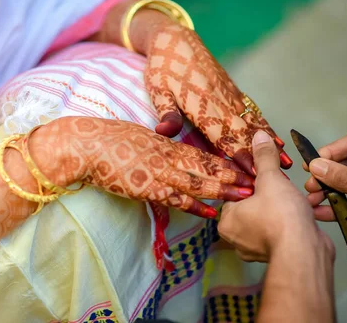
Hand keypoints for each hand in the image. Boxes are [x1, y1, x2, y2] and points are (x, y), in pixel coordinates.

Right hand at [28, 117, 254, 217]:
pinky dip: (195, 206)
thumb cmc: (110, 138)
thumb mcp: (140, 134)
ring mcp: (159, 172)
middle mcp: (168, 156)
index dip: (227, 160)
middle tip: (258, 183)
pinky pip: (175, 198)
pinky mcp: (147, 187)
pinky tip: (211, 212)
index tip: (246, 166)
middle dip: (234, 175)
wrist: (87, 146)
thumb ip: (159, 142)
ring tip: (245, 197)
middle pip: (208, 166)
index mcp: (167, 143)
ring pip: (197, 182)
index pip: (204, 153)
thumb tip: (171, 144)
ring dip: (222, 190)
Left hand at [143, 23, 291, 174]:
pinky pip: (251, 112)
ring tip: (286, 162)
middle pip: (244, 133)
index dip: (239, 155)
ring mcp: (229, 96)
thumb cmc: (163, 66)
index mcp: (203, 106)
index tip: (253, 172)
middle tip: (279, 176)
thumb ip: (166, 111)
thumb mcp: (158, 89)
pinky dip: (264, 126)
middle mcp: (221, 102)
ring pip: (252, 123)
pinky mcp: (231, 91)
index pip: (223, 136)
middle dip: (261, 156)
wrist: (176, 39)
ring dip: (269, 143)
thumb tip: (164, 132)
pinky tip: (275, 137)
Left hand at [219, 131, 332, 260]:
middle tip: (279, 186)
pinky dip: (289, 223)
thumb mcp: (271, 179)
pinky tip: (300, 213)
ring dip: (280, 209)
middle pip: (250, 206)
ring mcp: (255, 250)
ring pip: (266, 219)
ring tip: (291, 198)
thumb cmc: (281, 217)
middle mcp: (236, 238)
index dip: (249, 181)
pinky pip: (280, 232)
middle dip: (266, 195)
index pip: (232, 194)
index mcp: (226, 221)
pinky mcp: (276, 255)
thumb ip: (264, 158)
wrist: (306, 252)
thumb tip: (259, 137)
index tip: (264, 175)